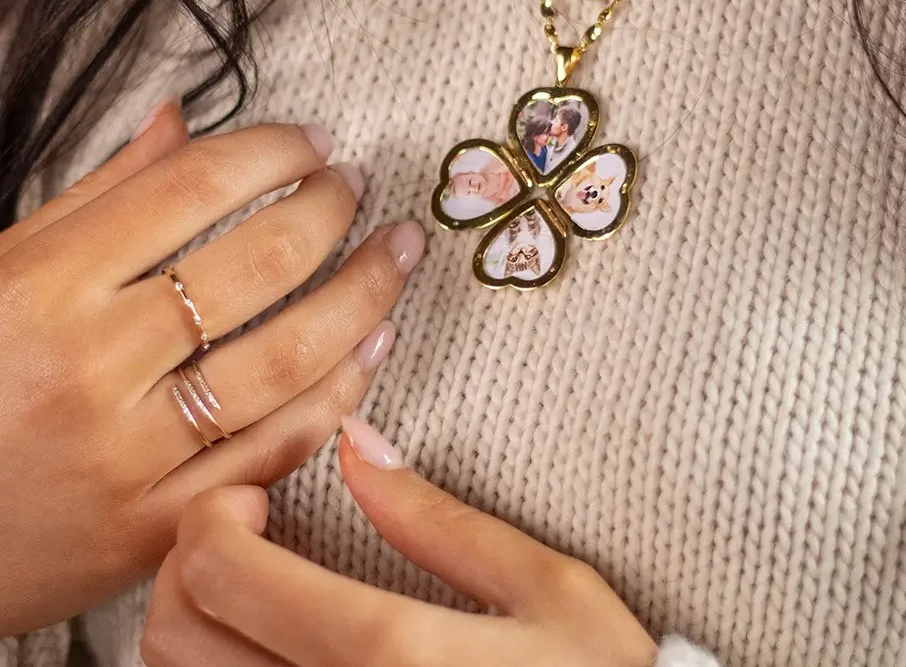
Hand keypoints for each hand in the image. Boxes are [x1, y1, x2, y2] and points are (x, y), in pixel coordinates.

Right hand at [0, 99, 424, 634]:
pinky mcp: (155, 525)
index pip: (194, 187)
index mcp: (48, 287)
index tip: (314, 140)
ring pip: (286, 360)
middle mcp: (95, 366)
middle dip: (331, 209)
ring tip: (396, 255)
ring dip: (363, 295)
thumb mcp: (3, 269)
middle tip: (358, 186)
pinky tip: (373, 346)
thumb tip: (180, 118)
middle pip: (260, 264)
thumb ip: (98, 194)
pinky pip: (274, 450)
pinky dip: (339, 395)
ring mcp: (129, 454)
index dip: (274, 150)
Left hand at [143, 422, 657, 666]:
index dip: (211, 517)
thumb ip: (438, 520)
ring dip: (197, 619)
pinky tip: (271, 640)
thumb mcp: (543, 587)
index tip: (252, 493)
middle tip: (243, 531)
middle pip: (177, 636)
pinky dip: (223, 666)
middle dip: (188, 563)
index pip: (229, 576)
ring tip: (255, 582)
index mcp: (392, 655)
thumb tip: (357, 446)